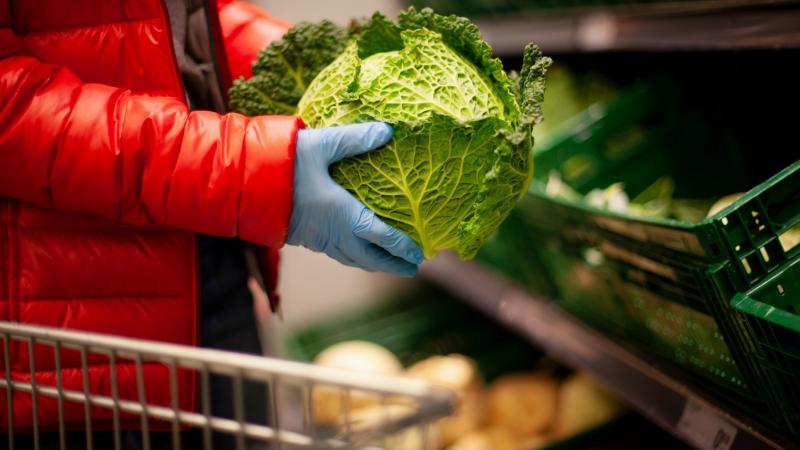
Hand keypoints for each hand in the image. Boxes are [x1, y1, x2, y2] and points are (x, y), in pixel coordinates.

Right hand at [287, 122, 423, 275]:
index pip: (381, 237)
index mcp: (343, 215)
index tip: (419, 255)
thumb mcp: (320, 145)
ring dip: (374, 264)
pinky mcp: (306, 239)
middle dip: (393, 264)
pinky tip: (356, 249)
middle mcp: (334, 233)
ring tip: (390, 263)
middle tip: (412, 267)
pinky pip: (338, 254)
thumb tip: (387, 130)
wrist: (242, 185)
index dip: (402, 247)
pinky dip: (355, 257)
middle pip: (370, 259)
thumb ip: (354, 138)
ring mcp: (319, 239)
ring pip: (353, 260)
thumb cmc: (282, 165)